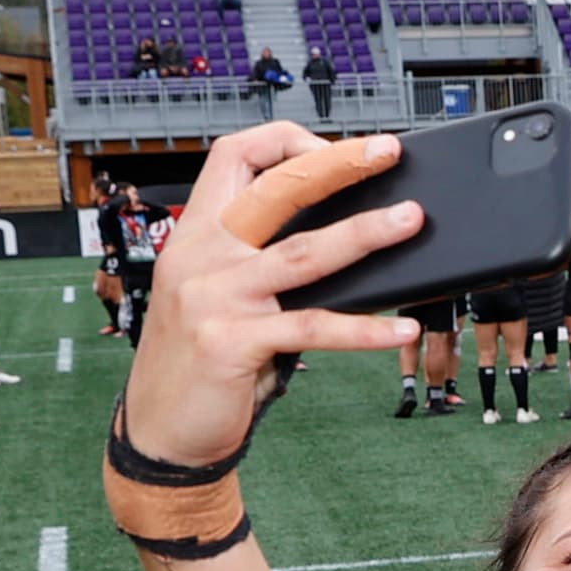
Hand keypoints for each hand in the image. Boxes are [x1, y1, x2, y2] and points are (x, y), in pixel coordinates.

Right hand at [126, 124, 421, 466]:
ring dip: (364, 234)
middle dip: (337, 166)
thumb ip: (263, 265)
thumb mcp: (220, 295)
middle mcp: (201, 255)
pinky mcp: (231, 342)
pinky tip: (400, 326)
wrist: (162, 428)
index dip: (286, 142)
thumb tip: (346, 244)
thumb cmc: (200, 361)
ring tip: (409, 221)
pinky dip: (363, 328)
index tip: (337, 149)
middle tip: (387, 153)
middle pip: (277, 189)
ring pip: (303, 252)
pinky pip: (313, 327)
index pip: (235, 156)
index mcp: (197, 234)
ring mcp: (214, 297)